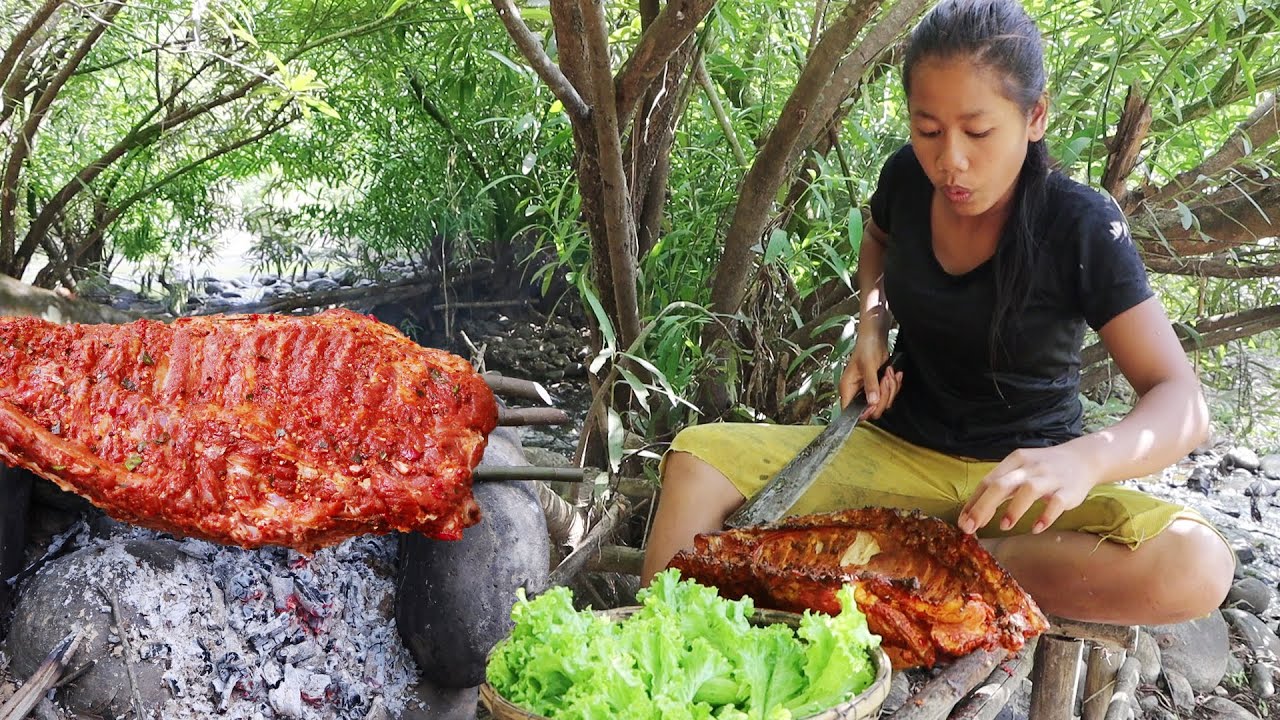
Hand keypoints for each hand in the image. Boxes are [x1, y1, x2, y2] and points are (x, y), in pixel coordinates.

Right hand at [838, 339, 902, 419]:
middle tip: (885, 380)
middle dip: (883, 395)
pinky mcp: (877, 388)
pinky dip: (894, 385)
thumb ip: (871, 385)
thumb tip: (872, 401)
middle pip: (872, 409)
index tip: (875, 402)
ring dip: (891, 388)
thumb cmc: (866, 348)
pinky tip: (892, 374)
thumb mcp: (868, 366)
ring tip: (888, 373)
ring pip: (882, 403)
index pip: (850, 411)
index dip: (864, 411)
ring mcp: (868, 391)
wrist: (875, 339)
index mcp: (847, 388)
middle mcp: (856, 392)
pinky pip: (889, 395)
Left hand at [957, 444, 1097, 534]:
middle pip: (1002, 484)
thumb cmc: (1043, 470)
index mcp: (1015, 461)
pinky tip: (1036, 528)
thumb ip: (1000, 489)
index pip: (988, 481)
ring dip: (1014, 509)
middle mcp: (1030, 467)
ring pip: (1028, 490)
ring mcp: (1050, 477)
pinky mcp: (1068, 490)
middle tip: (972, 527)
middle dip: (984, 507)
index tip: (963, 522)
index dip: (974, 502)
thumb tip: (974, 513)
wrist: (1083, 459)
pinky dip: (1045, 516)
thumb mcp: (1020, 471)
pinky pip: (1056, 503)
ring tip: (1004, 526)